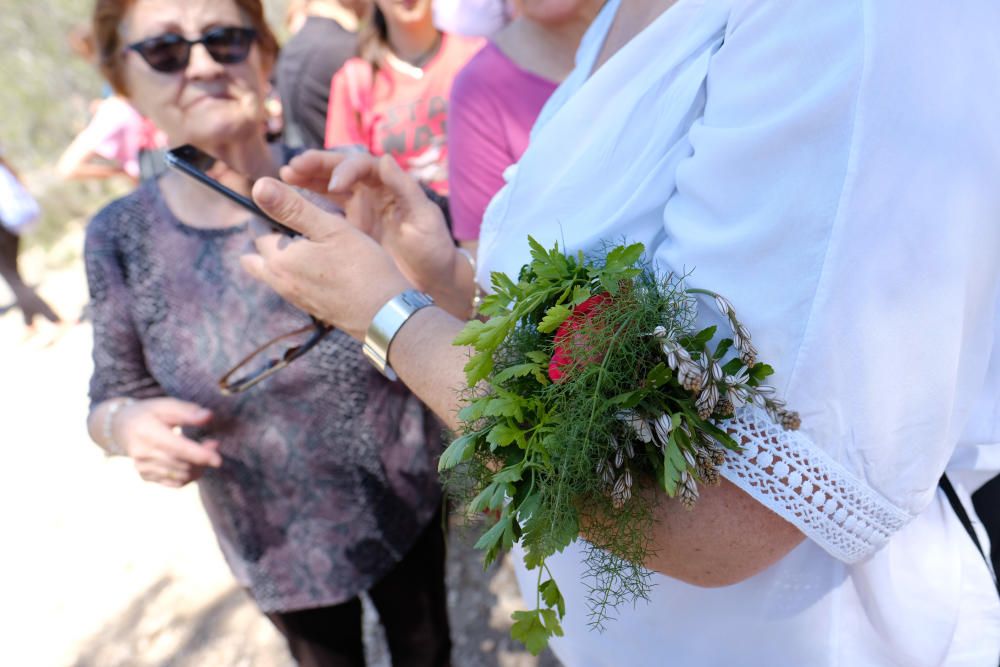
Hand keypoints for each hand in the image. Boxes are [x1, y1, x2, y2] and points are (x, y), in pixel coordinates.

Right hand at [113, 398, 222, 487]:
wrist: (120, 427)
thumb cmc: (148, 413)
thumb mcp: (166, 405)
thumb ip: (188, 412)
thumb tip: (209, 416)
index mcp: (148, 432)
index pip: (178, 448)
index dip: (200, 455)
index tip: (218, 460)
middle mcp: (143, 453)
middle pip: (182, 465)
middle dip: (203, 459)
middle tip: (214, 444)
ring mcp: (143, 467)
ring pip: (181, 476)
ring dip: (199, 468)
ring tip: (204, 452)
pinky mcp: (145, 476)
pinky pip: (174, 483)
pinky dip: (189, 476)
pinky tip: (192, 464)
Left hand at [241, 177, 413, 340]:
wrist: (385, 314)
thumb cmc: (362, 267)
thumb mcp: (331, 228)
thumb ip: (293, 207)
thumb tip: (259, 187)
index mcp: (279, 258)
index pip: (256, 226)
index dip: (270, 210)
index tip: (292, 203)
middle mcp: (279, 281)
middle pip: (256, 254)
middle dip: (268, 236)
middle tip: (297, 223)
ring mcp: (294, 298)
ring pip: (272, 272)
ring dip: (282, 256)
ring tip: (313, 242)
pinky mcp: (311, 308)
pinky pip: (291, 285)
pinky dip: (298, 272)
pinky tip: (325, 264)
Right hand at [280, 151, 456, 292]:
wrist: (433, 283)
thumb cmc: (434, 250)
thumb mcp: (425, 218)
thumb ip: (406, 189)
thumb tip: (386, 158)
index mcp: (389, 185)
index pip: (361, 166)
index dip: (345, 170)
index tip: (334, 185)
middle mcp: (371, 192)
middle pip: (337, 170)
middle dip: (315, 166)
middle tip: (292, 168)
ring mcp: (358, 210)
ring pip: (326, 187)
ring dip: (305, 181)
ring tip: (286, 178)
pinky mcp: (348, 230)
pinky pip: (324, 213)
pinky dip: (307, 208)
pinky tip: (290, 208)